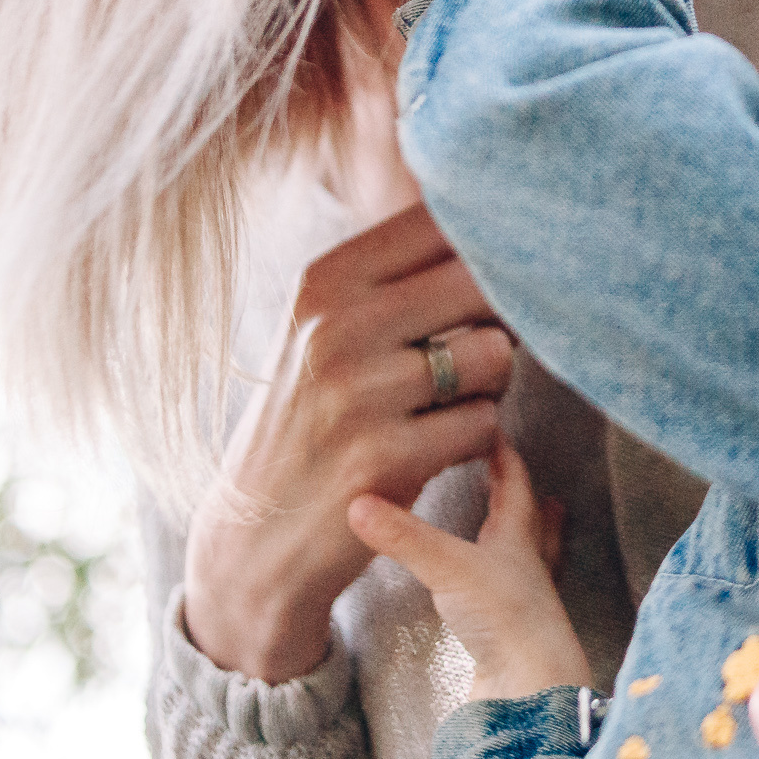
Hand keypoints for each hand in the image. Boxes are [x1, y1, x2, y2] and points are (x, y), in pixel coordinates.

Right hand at [182, 204, 517, 680]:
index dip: (489, 249)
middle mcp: (337, 325)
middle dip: (503, 316)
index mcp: (326, 280)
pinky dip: (476, 440)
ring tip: (449, 404)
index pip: (442, 222)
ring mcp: (359, 392)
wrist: (255, 537)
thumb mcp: (330, 331)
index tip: (494, 279)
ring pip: (495, 354)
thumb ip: (403, 278)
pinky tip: (435, 450)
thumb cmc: (315, 420)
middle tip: (480, 349)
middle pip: (481, 281)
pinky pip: (485, 424)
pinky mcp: (385, 458)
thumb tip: (503, 234)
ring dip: (492, 385)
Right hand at [347, 434, 592, 700]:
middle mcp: (527, 565)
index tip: (490, 428)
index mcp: (519, 537)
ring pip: (525, 557)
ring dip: (517, 537)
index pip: (515, 482)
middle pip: (530, 518)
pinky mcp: (510, 634)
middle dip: (518, 493)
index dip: (503, 455)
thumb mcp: (449, 568)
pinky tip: (489, 588)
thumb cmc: (504, 620)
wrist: (529, 690)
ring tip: (509, 524)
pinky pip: (507, 596)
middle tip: (509, 472)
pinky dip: (499, 581)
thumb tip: (356, 504)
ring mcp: (523, 601)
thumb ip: (404, 537)